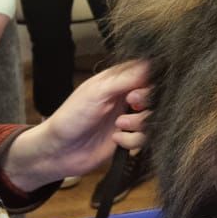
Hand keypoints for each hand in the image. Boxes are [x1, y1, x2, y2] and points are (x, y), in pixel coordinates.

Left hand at [0, 60, 151, 190]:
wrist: (59, 152)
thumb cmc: (72, 117)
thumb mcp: (98, 92)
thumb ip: (127, 79)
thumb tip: (153, 64)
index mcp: (120, 79)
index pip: (150, 73)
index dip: (150, 83)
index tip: (137, 92)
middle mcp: (128, 96)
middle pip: (157, 96)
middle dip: (147, 105)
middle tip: (130, 107)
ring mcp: (130, 117)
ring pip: (154, 118)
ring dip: (139, 124)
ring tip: (118, 126)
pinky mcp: (130, 138)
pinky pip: (147, 138)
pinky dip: (133, 140)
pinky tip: (116, 140)